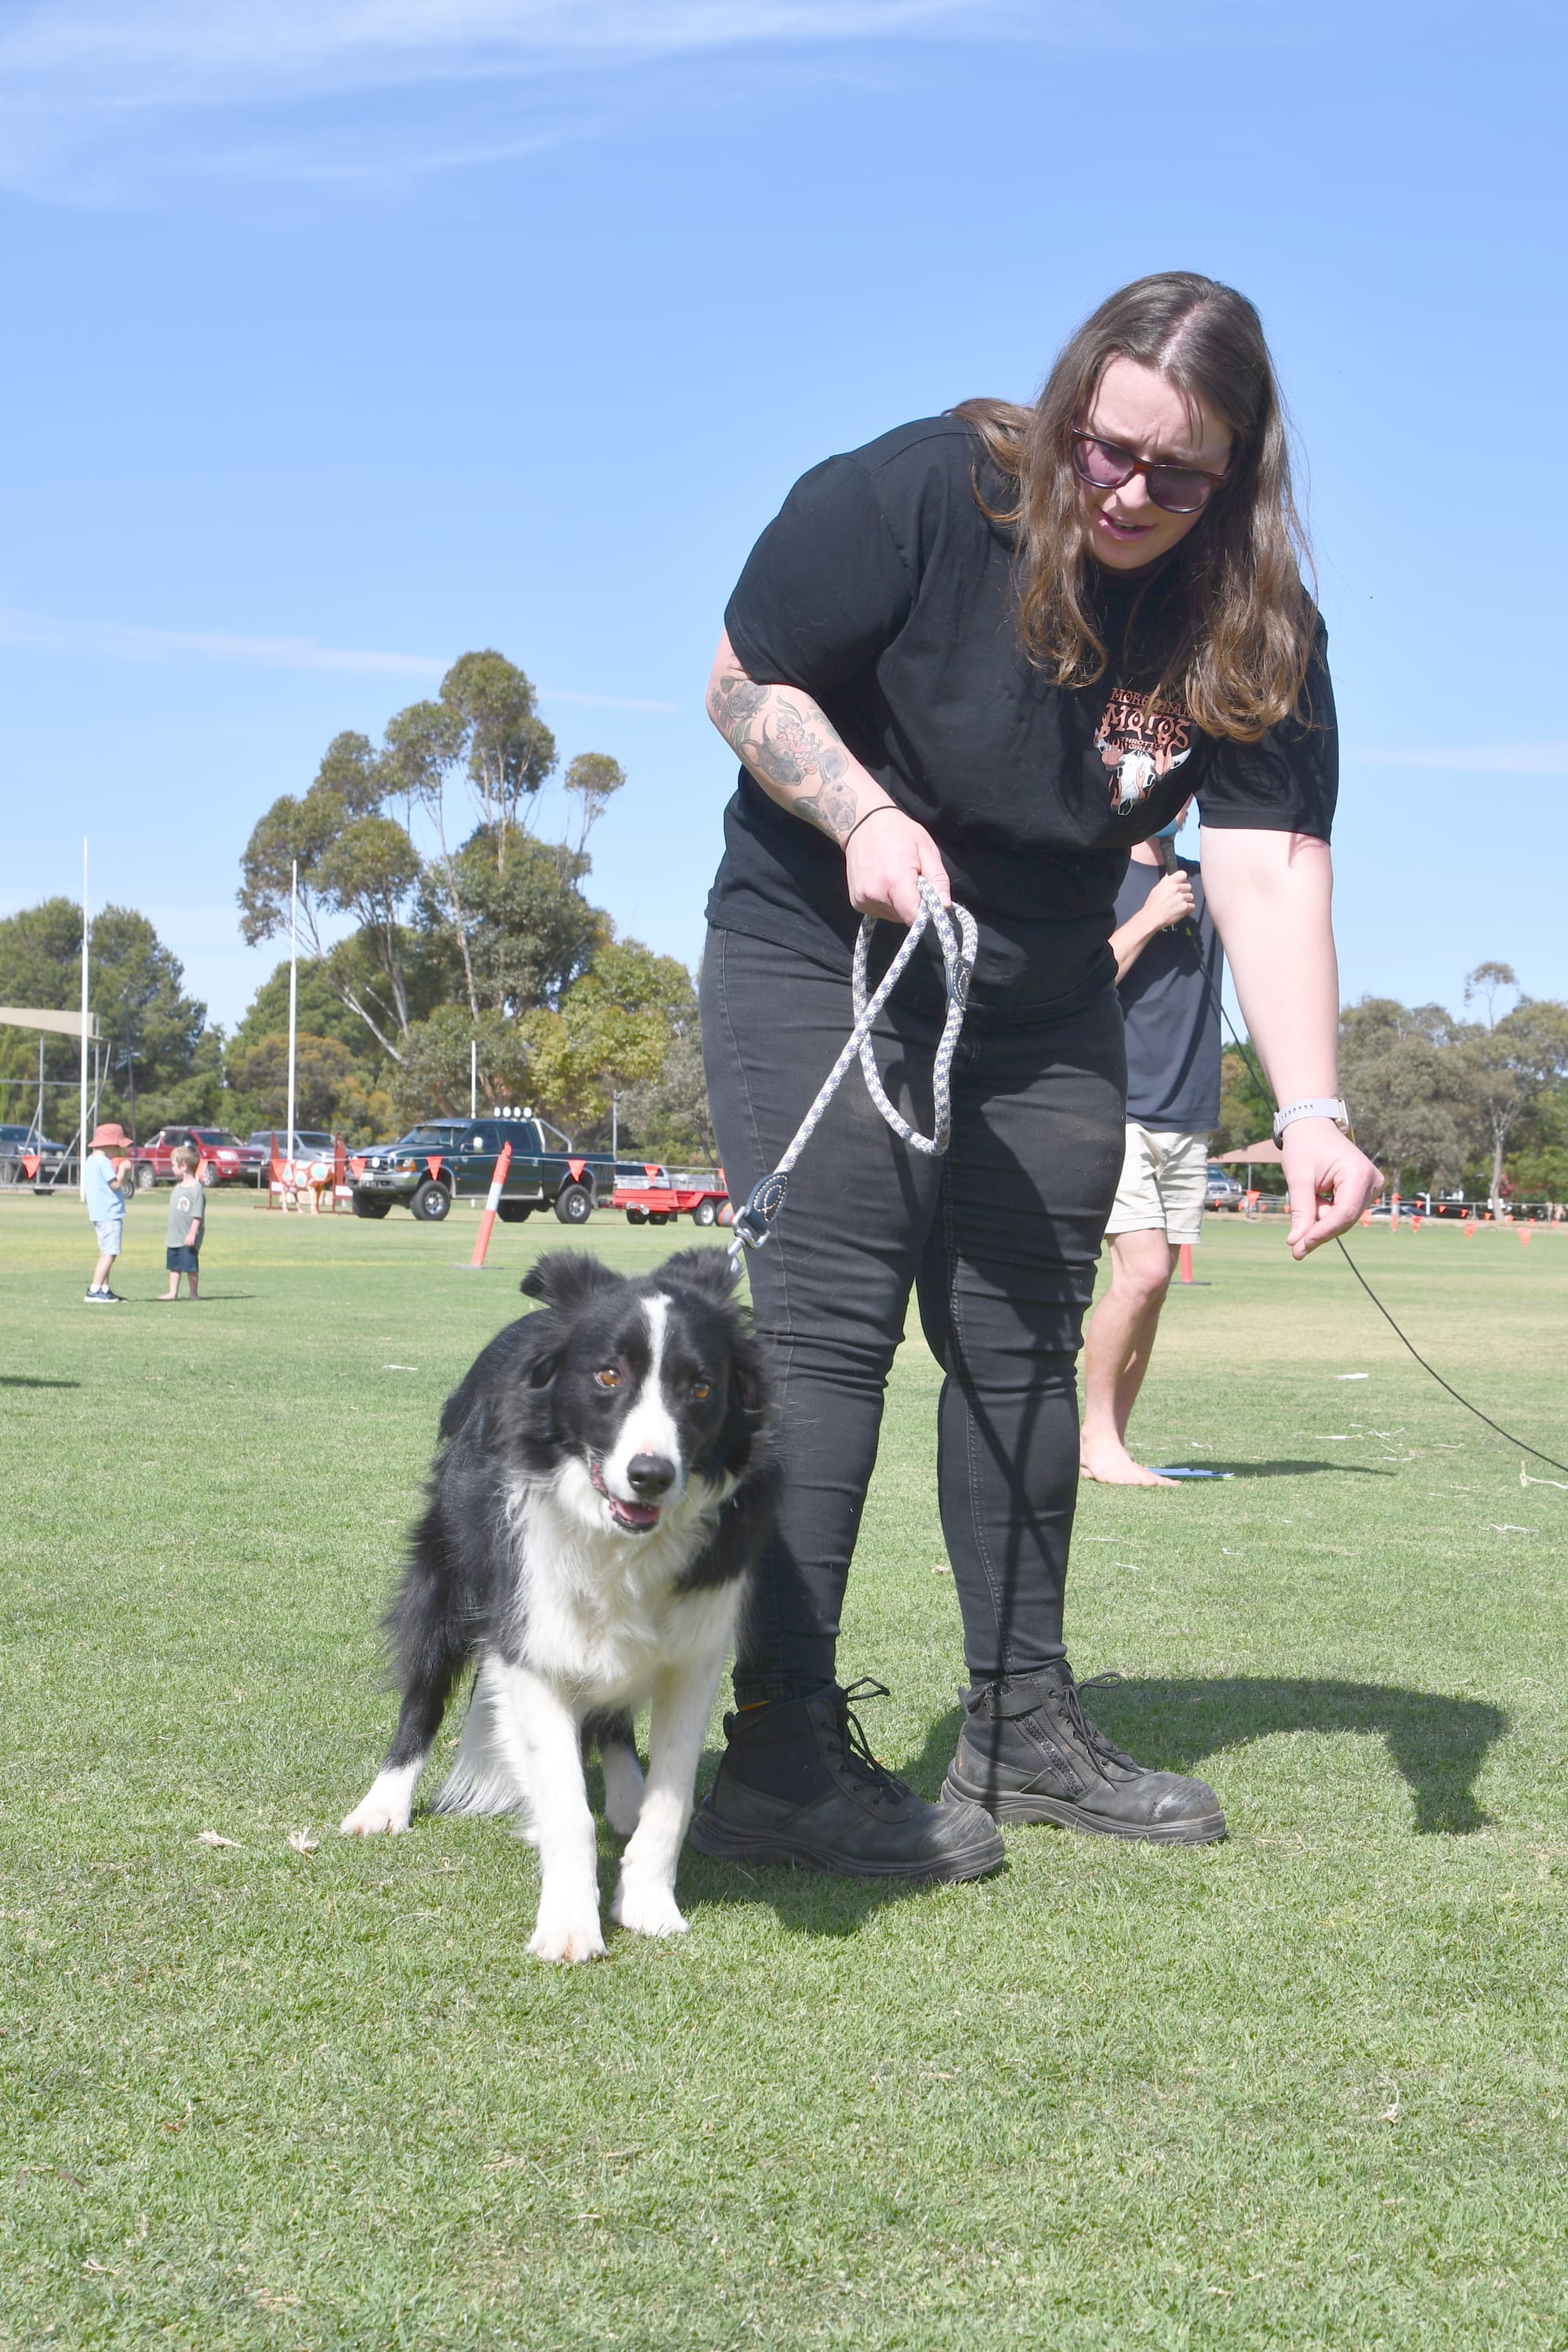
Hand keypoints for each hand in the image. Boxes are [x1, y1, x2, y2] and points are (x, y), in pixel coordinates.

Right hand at [844, 807, 950, 926]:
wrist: (863, 824)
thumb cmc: (899, 833)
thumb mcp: (927, 849)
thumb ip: (938, 879)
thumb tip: (944, 906)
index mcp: (894, 880)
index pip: (913, 917)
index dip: (926, 913)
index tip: (930, 902)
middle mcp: (874, 894)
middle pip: (904, 916)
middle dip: (913, 904)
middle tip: (912, 881)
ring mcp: (862, 899)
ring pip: (893, 915)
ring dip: (900, 903)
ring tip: (896, 879)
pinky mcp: (856, 902)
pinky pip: (880, 911)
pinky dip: (887, 902)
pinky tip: (885, 883)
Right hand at [1145, 870, 1194, 930]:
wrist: (1151, 918)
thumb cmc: (1152, 905)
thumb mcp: (1156, 889)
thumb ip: (1165, 882)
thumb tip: (1169, 875)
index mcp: (1168, 882)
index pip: (1183, 874)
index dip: (1183, 880)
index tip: (1181, 883)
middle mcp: (1176, 888)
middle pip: (1188, 886)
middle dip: (1184, 891)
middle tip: (1178, 897)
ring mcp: (1181, 898)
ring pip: (1191, 896)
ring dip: (1186, 901)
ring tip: (1178, 905)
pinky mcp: (1184, 907)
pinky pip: (1192, 906)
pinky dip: (1188, 909)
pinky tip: (1180, 910)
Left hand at [1280, 1118, 1380, 1258]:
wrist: (1312, 1126)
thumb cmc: (1304, 1147)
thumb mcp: (1298, 1178)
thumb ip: (1301, 1211)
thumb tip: (1296, 1244)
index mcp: (1358, 1173)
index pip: (1344, 1214)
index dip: (1322, 1233)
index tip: (1300, 1247)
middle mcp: (1372, 1181)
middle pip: (1345, 1220)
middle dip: (1318, 1228)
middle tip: (1293, 1239)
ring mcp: (1372, 1186)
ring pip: (1344, 1219)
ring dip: (1321, 1216)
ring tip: (1310, 1192)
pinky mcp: (1366, 1190)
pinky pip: (1344, 1212)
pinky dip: (1327, 1210)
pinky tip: (1318, 1194)